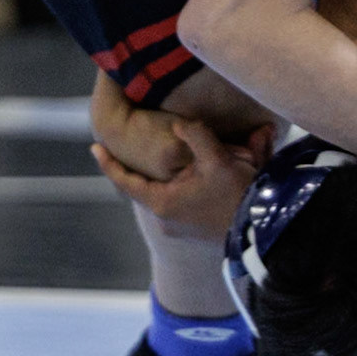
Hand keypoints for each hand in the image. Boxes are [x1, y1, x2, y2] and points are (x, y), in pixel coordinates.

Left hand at [93, 119, 275, 237]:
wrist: (262, 230)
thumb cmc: (237, 194)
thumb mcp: (218, 159)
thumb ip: (196, 135)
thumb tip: (178, 123)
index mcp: (162, 202)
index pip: (125, 180)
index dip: (108, 163)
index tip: (94, 147)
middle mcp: (165, 219)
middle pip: (145, 186)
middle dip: (144, 166)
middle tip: (132, 148)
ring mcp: (180, 228)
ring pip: (164, 194)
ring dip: (168, 177)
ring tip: (175, 160)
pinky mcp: (195, 232)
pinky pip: (179, 203)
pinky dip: (181, 187)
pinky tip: (195, 175)